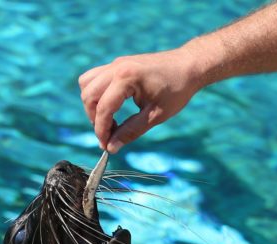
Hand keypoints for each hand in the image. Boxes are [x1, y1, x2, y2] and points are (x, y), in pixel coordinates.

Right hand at [78, 48, 203, 152]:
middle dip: (94, 118)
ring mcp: (116, 63)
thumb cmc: (176, 90)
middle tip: (109, 133)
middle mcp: (116, 67)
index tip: (106, 146)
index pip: (103, 109)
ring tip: (108, 119)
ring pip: (87, 83)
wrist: (189, 66)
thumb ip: (131, 131)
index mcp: (126, 78)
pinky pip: (95, 77)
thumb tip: (111, 147)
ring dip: (92, 104)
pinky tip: (112, 105)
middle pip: (89, 95)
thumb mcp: (155, 115)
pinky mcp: (118, 64)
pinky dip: (97, 93)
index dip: (102, 131)